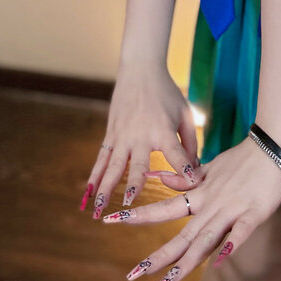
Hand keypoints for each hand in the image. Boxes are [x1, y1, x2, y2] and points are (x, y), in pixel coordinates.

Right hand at [79, 64, 204, 219]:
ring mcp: (123, 135)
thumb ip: (189, 142)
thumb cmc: (167, 93)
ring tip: (99, 210)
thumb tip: (192, 170)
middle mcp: (141, 135)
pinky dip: (94, 177)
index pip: (175, 153)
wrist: (141, 70)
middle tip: (129, 206)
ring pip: (112, 166)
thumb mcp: (184, 113)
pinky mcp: (111, 134)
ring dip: (105, 188)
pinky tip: (87, 194)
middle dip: (134, 185)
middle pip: (137, 164)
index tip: (190, 184)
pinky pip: (101, 158)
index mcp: (162, 129)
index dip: (184, 169)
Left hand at [102, 135, 280, 280]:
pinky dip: (229, 245)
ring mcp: (231, 209)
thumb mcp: (210, 167)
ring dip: (185, 262)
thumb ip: (186, 177)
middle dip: (157, 257)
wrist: (272, 147)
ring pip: (205, 239)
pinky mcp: (253, 213)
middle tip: (132, 275)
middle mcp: (210, 204)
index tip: (112, 221)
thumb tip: (158, 176)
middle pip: (181, 234)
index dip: (139, 216)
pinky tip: (218, 261)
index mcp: (200, 194)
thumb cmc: (242, 159)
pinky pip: (240, 232)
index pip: (165, 208)